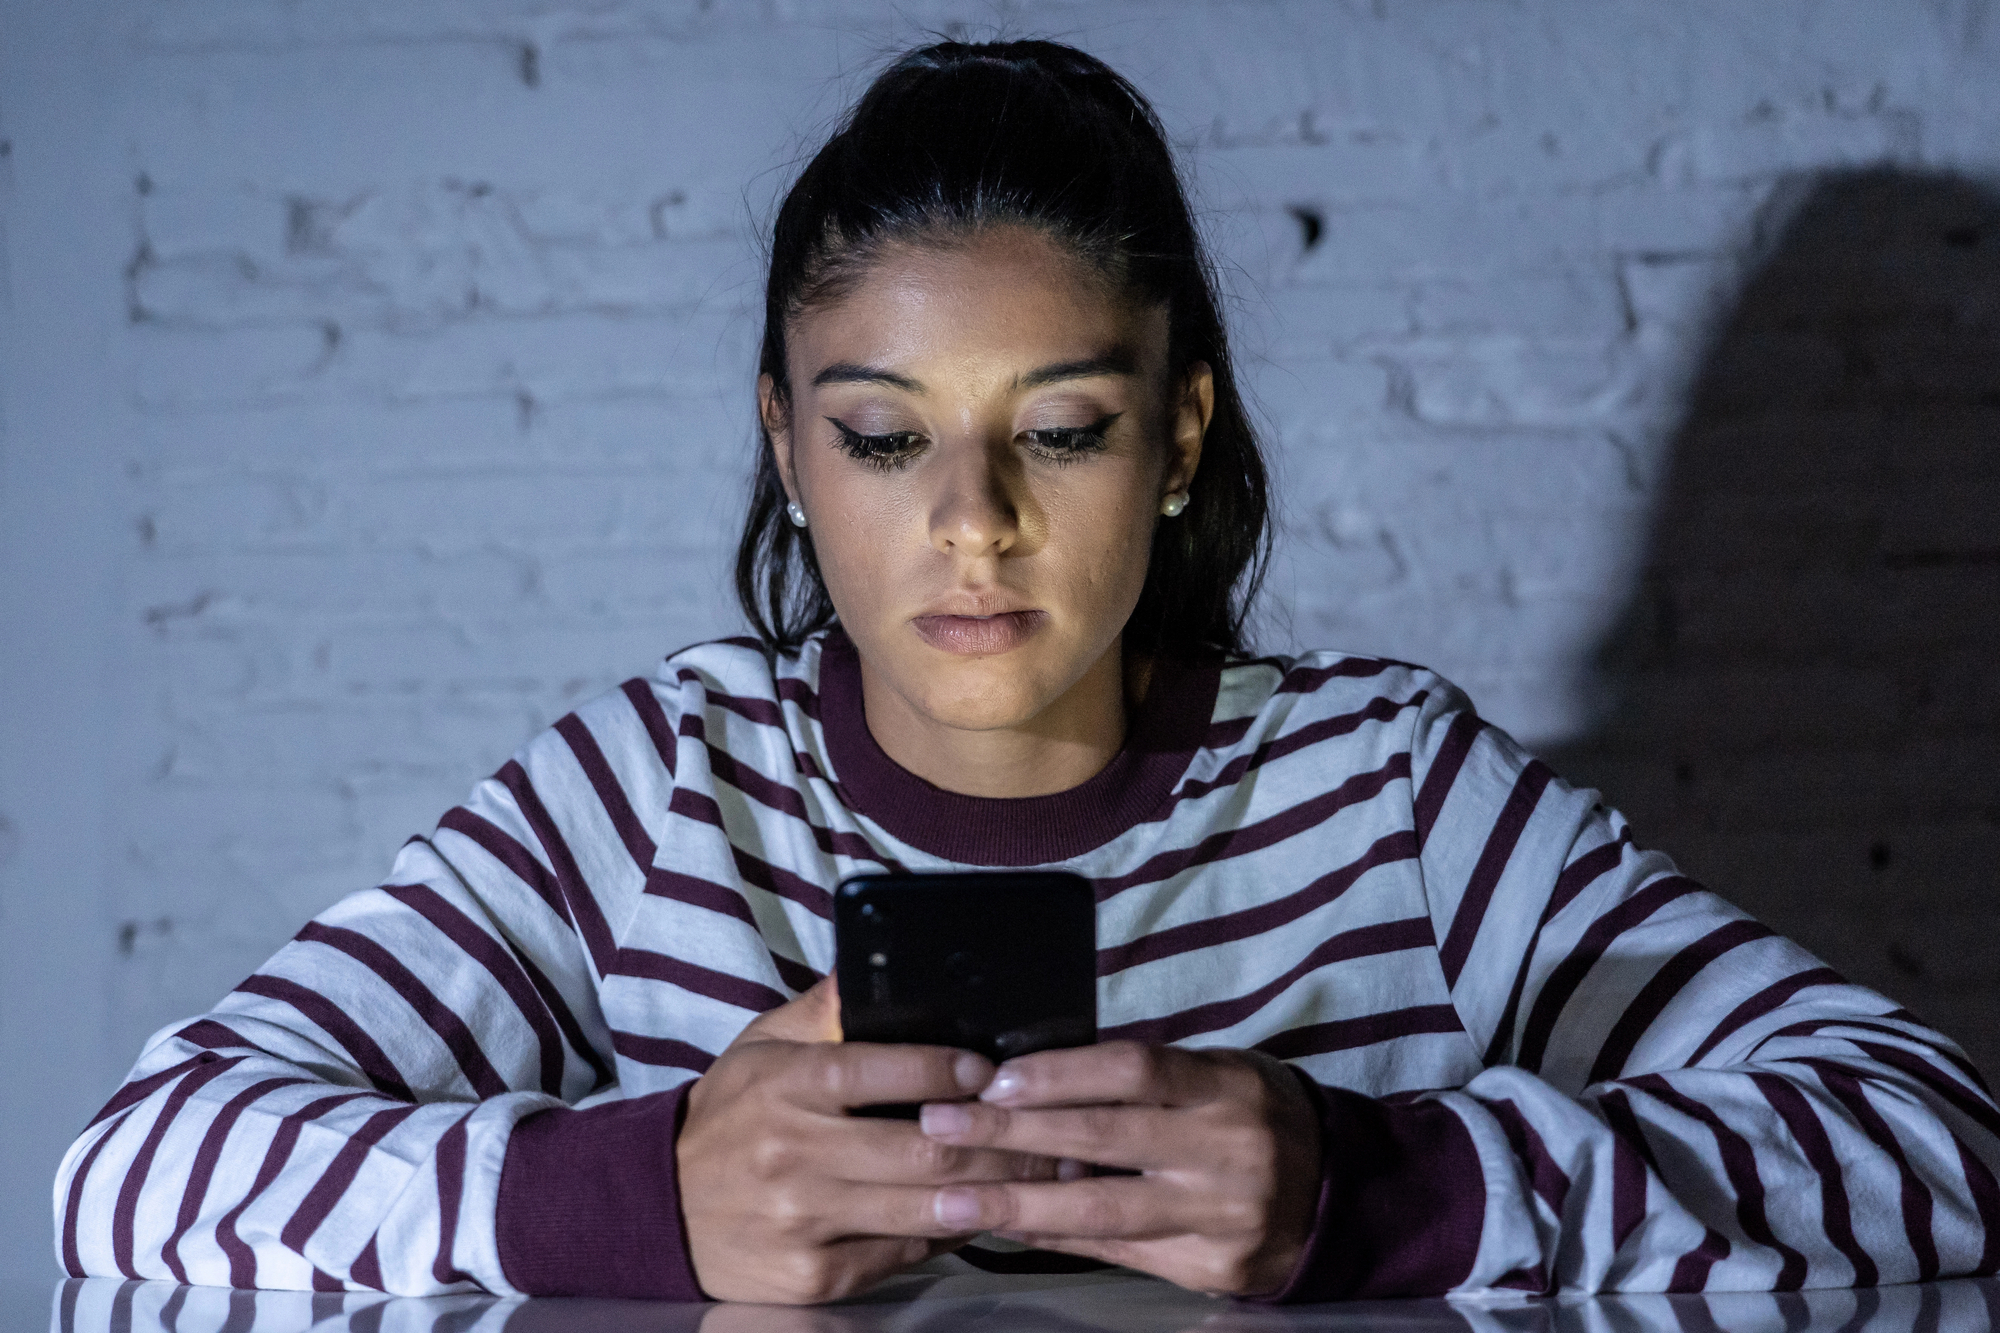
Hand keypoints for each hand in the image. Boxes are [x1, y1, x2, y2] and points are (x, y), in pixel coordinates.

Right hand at [677, 978, 1057, 1303]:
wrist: (658, 1207)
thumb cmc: (732, 1116)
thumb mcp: (764, 1046)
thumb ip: (827, 1009)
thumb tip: (876, 964)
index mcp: (786, 1085)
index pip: (882, 1069)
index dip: (948, 1070)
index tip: (991, 1069)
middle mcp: (794, 1154)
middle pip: (923, 1150)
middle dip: (1001, 1141)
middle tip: (1053, 1130)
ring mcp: (804, 1222)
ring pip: (925, 1206)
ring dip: (994, 1190)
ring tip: (1044, 1173)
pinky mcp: (813, 1275)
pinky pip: (902, 1250)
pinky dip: (947, 1231)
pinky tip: (983, 1211)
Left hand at [913, 1041, 1322, 1296]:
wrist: (1339, 1194)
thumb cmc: (1252, 1114)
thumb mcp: (1215, 1075)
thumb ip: (1141, 1082)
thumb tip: (1030, 1086)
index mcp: (1226, 1087)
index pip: (1132, 1071)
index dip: (1059, 1074)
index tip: (992, 1080)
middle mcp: (1227, 1152)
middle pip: (1105, 1139)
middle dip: (1012, 1135)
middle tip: (938, 1128)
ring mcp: (1221, 1218)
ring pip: (1104, 1211)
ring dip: (1017, 1204)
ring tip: (950, 1201)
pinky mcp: (1213, 1271)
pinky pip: (1119, 1252)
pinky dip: (1058, 1239)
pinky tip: (1007, 1230)